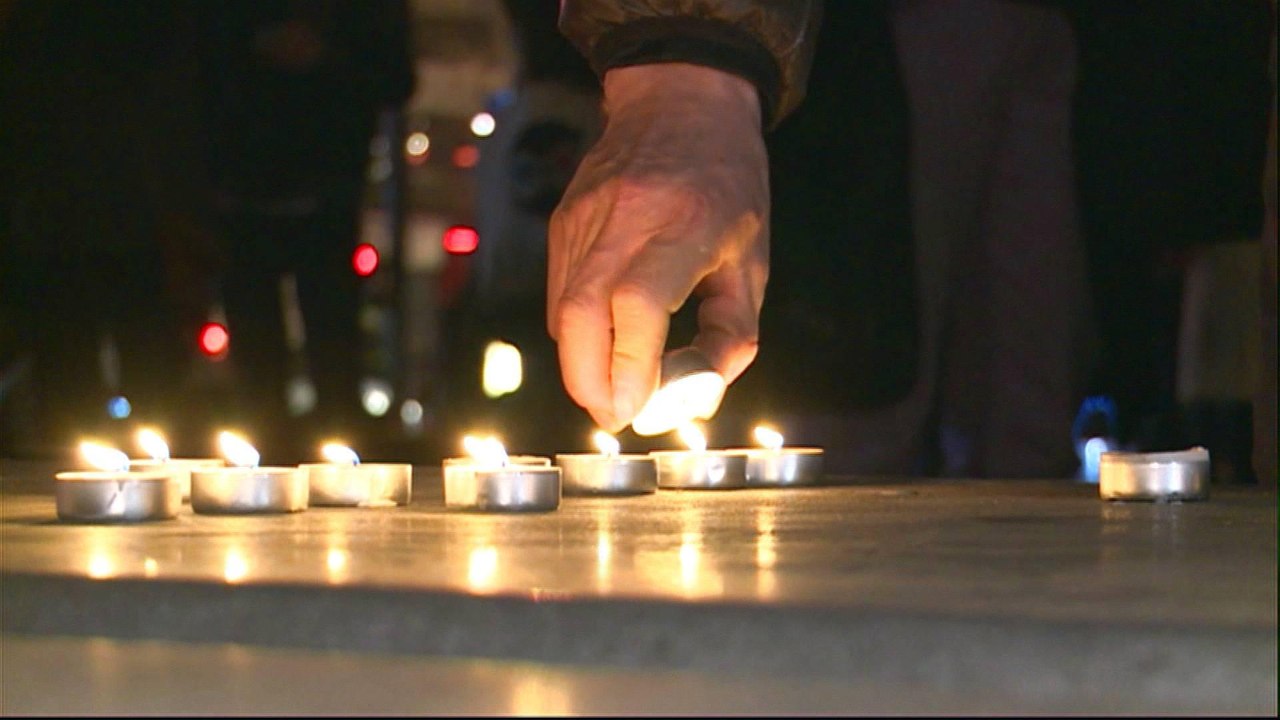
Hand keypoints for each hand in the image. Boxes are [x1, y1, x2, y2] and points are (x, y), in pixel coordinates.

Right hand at [547, 63, 769, 432]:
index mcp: (686, 224)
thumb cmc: (729, 188)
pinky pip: (559, 293)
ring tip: (614, 385)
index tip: (633, 411)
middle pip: (581, 315)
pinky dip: (576, 331)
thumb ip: (729, 336)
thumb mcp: (752, 263)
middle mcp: (626, 217)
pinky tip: (603, 340)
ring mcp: (585, 217)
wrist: (682, 103)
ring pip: (562, 311)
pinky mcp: (563, 221)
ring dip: (582, 363)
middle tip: (614, 416)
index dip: (629, 367)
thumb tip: (689, 399)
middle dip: (589, 382)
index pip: (637, 305)